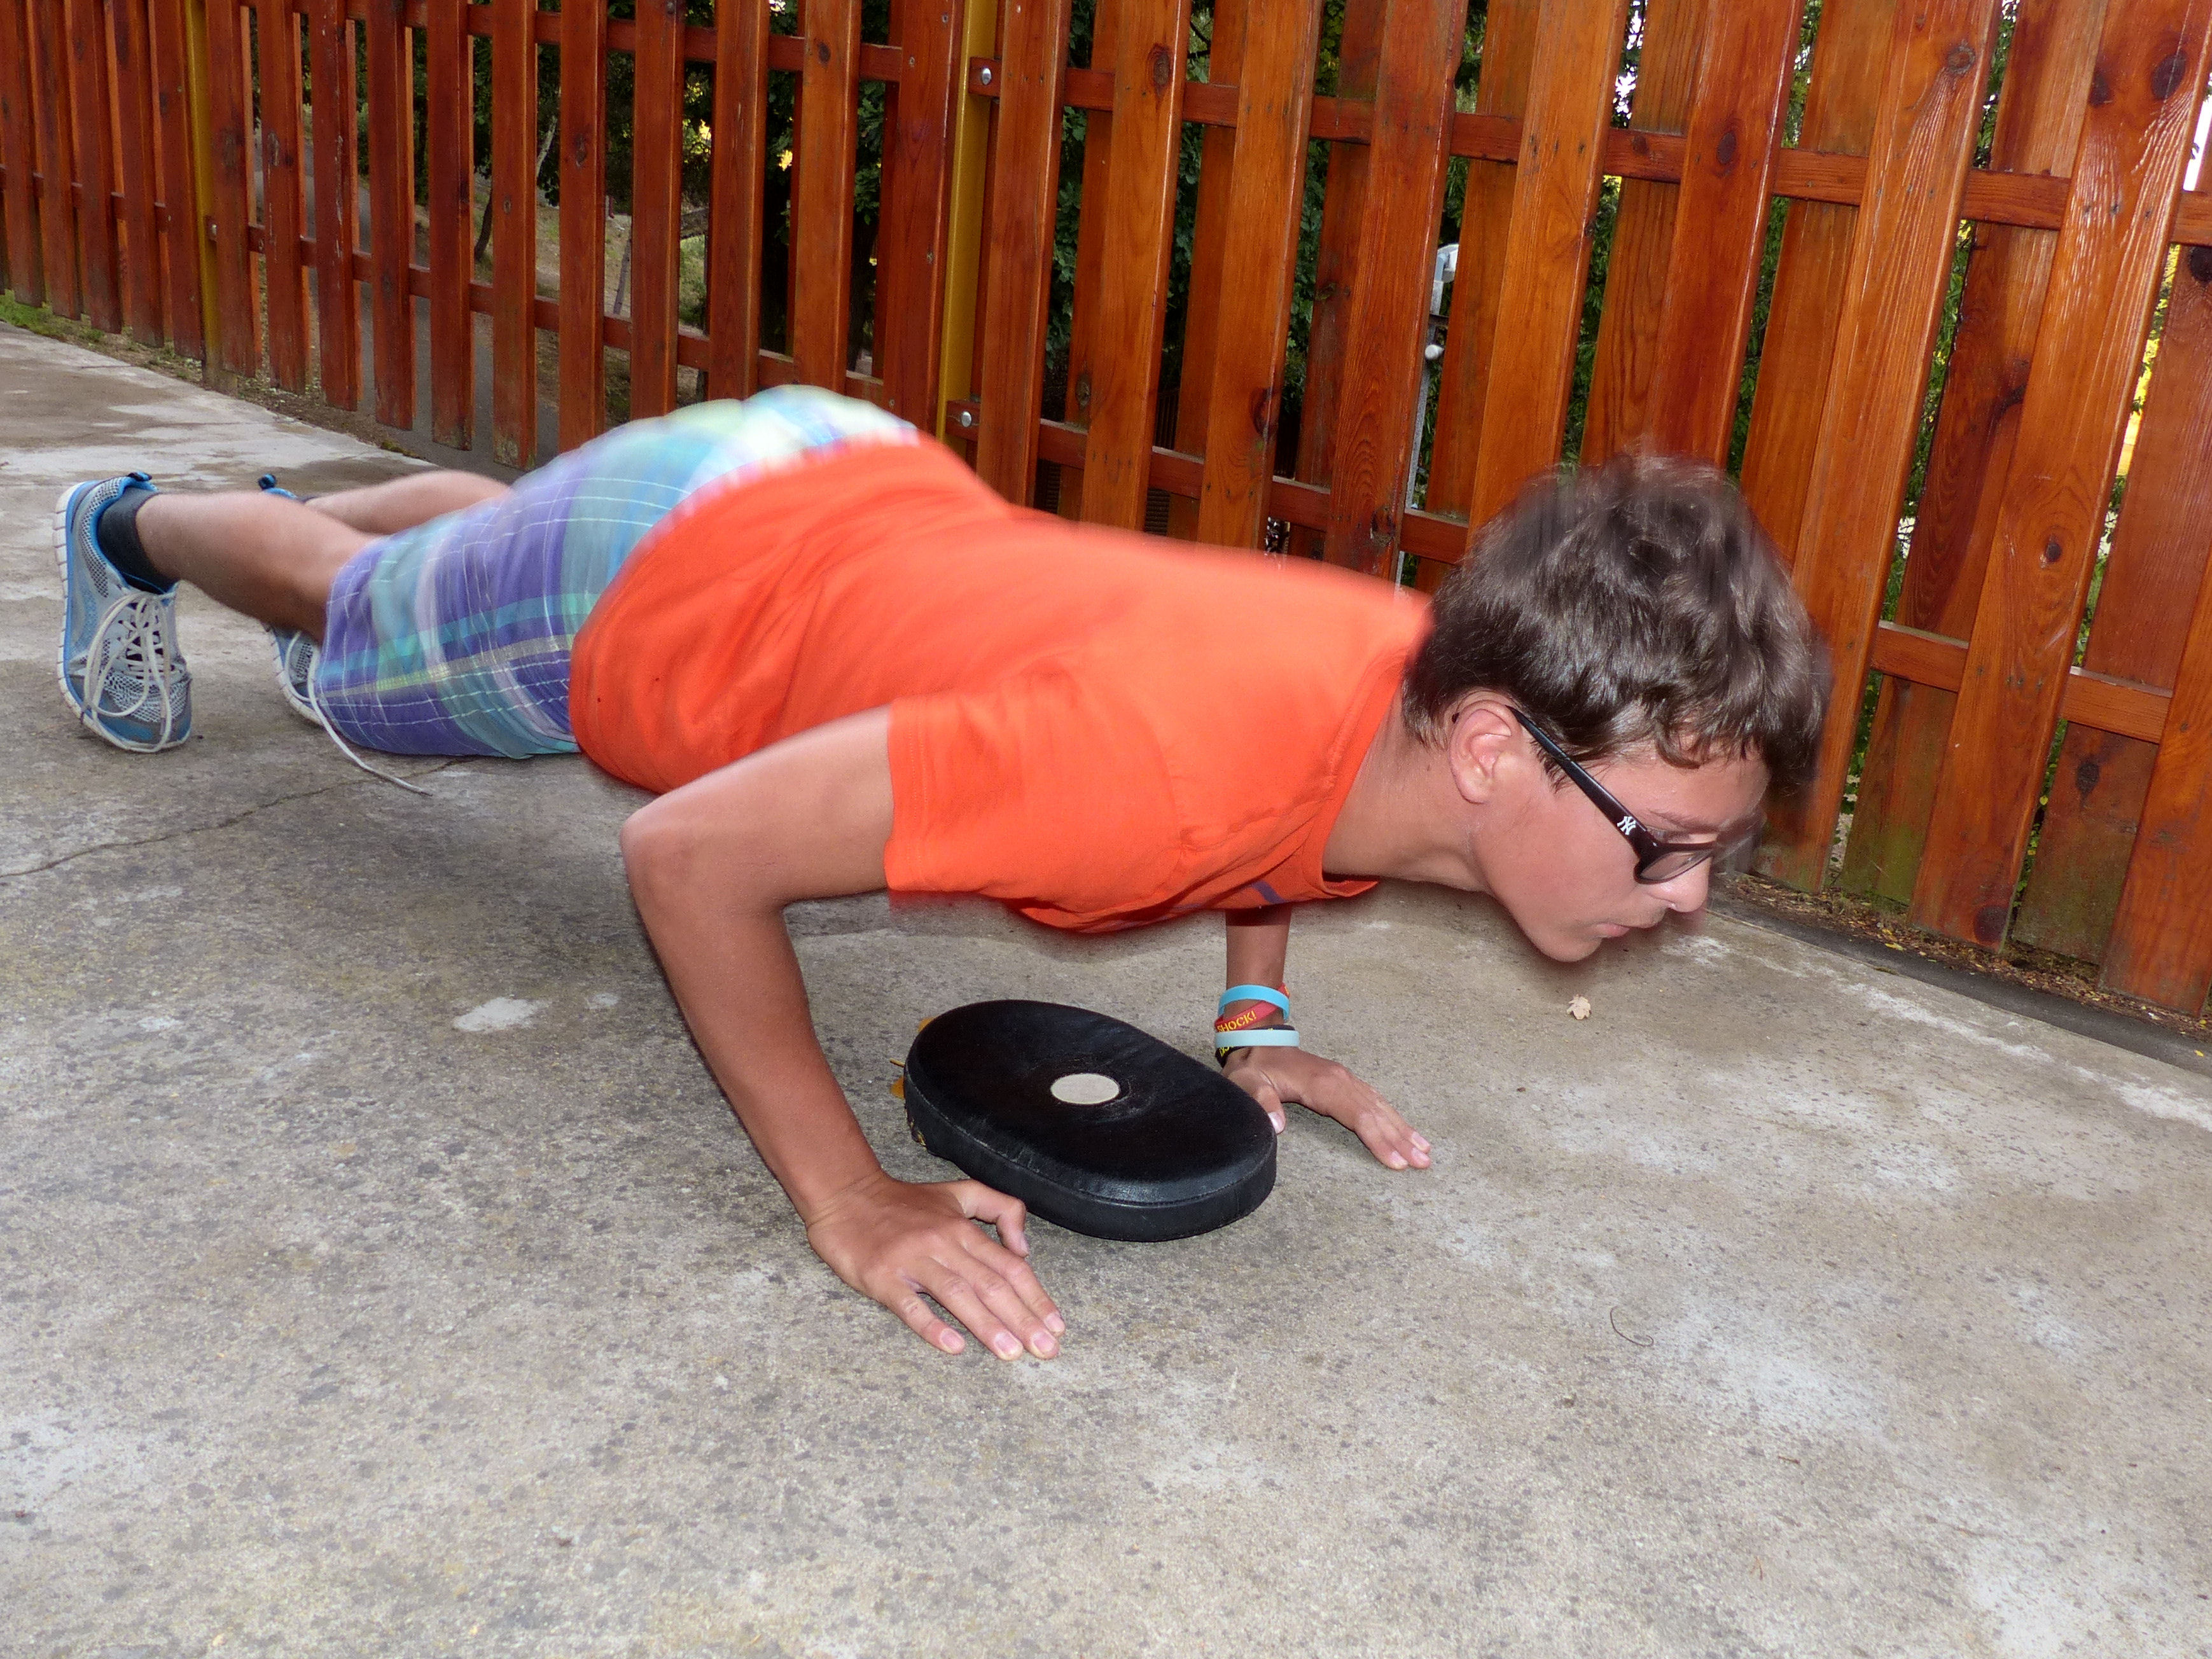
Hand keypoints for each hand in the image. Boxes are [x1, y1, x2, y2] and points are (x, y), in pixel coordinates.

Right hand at [804, 1170, 1065, 1358]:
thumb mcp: (957, 1193)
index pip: (1009, 1266)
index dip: (1036, 1296)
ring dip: (987, 1325)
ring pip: (957, 1294)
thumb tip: (1025, 1248)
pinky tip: (953, 1347)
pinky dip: (932, 1326)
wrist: (845, 1195)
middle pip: (990, 1284)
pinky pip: (910, 1305)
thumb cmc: (904, 1202)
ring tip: (1011, 1353)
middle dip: (1022, 1319)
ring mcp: (912, 1260)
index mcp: (962, 1227)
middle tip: (1045, 1350)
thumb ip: (999, 1208)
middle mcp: (942, 1243)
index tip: (1056, 1326)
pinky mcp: (882, 1276)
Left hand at [1222, 1047, 1431, 1170]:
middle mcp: (1340, 1080)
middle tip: (1423, 1164)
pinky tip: (1405, 1131)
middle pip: (1376, 1113)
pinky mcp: (1344, 1081)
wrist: (1257, 1040)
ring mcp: (1344, 1079)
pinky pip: (1374, 1100)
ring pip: (1380, 1106)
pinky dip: (1393, 1117)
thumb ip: (1261, 1102)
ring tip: (1425, 1151)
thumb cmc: (1253, 1066)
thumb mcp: (1247, 1083)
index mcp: (1321, 1084)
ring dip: (1403, 1129)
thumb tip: (1278, 1126)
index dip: (1377, 1140)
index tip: (1395, 1162)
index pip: (1357, 1115)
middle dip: (1401, 1139)